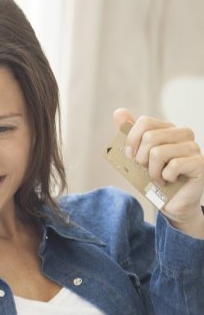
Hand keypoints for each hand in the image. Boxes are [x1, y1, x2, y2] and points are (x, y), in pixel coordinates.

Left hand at [114, 108, 203, 237]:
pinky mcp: (200, 163)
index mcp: (168, 129)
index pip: (144, 122)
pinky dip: (164, 178)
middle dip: (141, 159)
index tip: (131, 156)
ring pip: (158, 153)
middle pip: (149, 137)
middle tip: (148, 169)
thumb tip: (119, 112)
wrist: (171, 202)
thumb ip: (130, 134)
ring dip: (152, 172)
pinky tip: (170, 181)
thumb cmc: (154, 178)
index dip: (132, 140)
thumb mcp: (138, 156)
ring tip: (159, 178)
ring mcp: (193, 147)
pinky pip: (173, 165)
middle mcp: (183, 134)